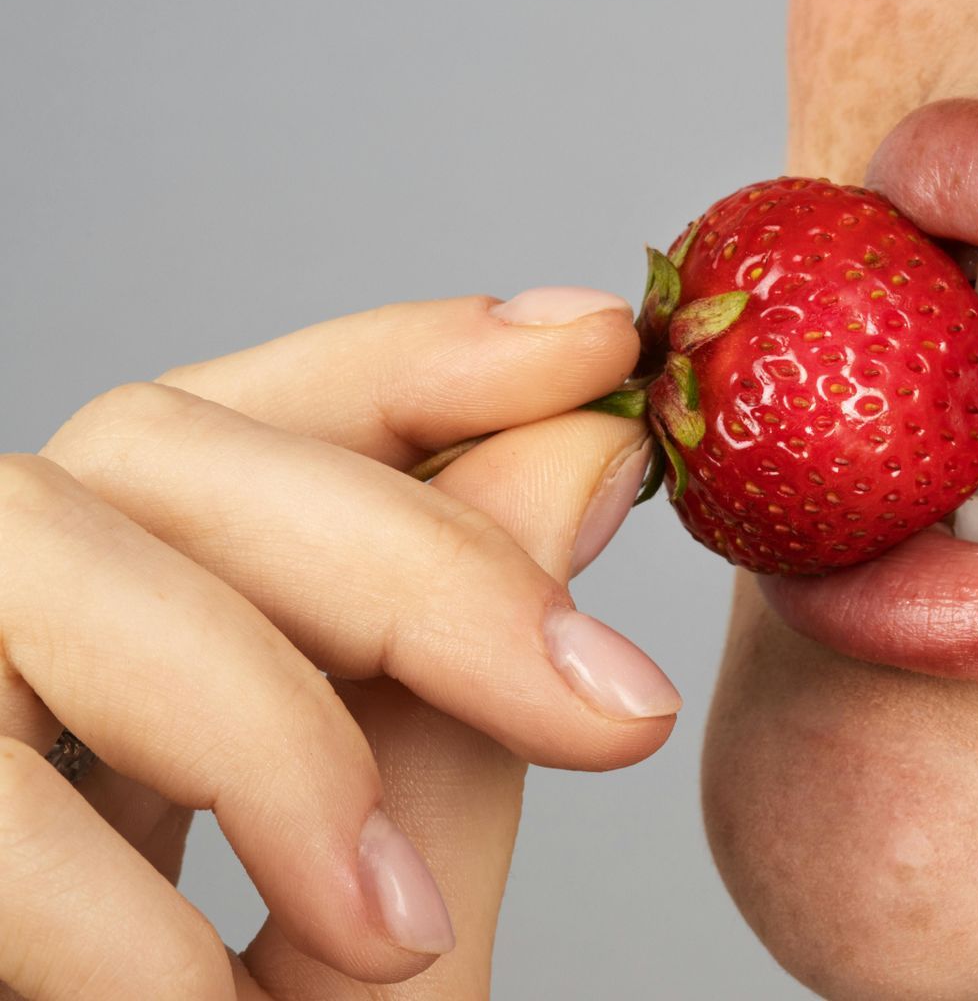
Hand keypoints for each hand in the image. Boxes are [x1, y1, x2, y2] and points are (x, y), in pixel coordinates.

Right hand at [0, 287, 671, 998]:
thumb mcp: (374, 929)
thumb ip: (446, 713)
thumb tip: (579, 462)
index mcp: (122, 647)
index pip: (258, 418)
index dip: (415, 350)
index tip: (592, 347)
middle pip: (162, 442)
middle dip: (415, 550)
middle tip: (616, 713)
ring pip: (42, 545)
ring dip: (261, 723)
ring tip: (396, 935)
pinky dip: (96, 892)